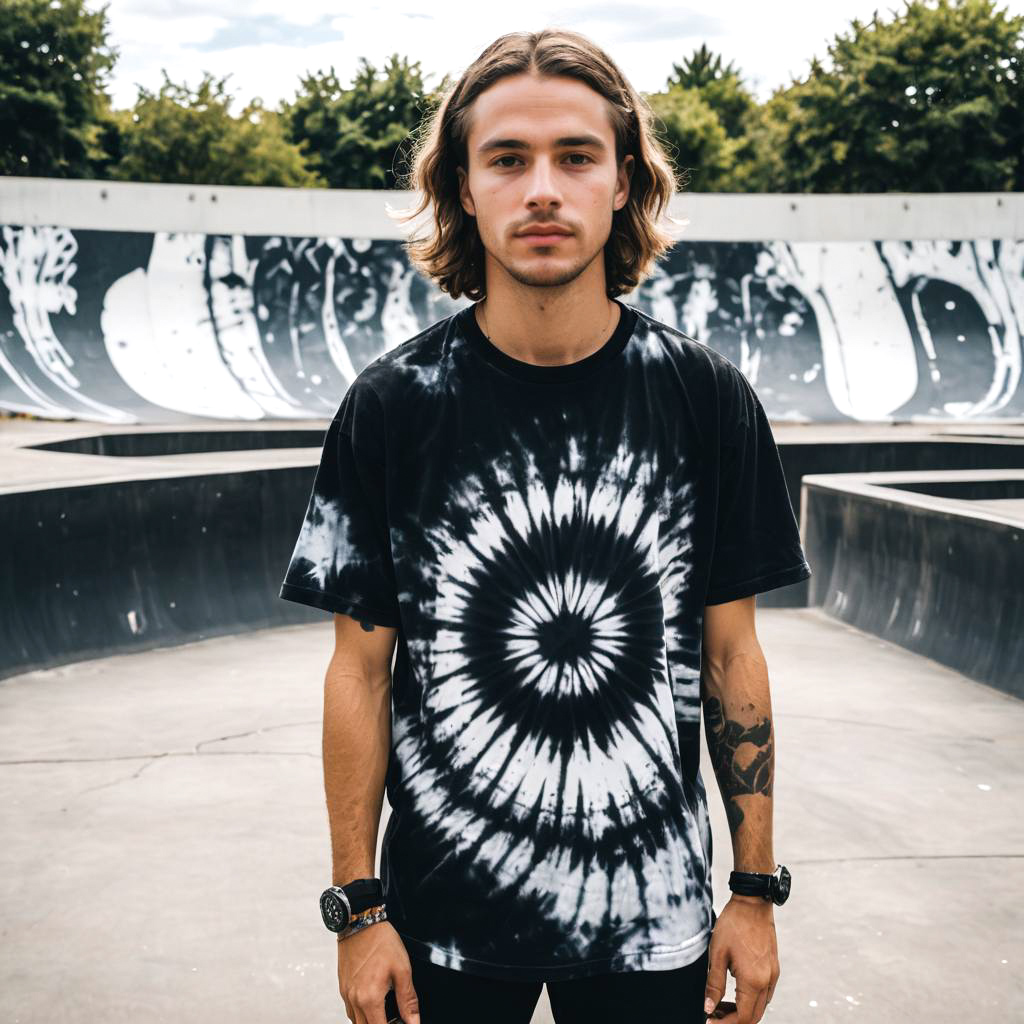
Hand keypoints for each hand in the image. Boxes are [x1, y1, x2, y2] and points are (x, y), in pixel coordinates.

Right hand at [336, 921, 419, 1023]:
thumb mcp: (402, 969)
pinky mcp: (342, 987)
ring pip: (356, 1021)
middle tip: (395, 1019)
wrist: (361, 922)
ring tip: (385, 1012)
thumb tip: (414, 1021)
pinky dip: (361, 1013)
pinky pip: (350, 1010)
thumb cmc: (381, 941)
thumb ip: (408, 999)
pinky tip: (372, 1002)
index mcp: (370, 998)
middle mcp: (354, 999)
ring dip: (370, 1021)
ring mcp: (346, 994)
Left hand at [703, 895, 779, 1023]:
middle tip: (714, 1014)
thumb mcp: (717, 954)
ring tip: (721, 1004)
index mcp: (753, 980)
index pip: (742, 1017)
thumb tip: (709, 1008)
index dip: (725, 1023)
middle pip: (753, 1017)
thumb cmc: (733, 925)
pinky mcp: (774, 968)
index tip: (709, 1021)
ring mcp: (773, 975)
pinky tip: (735, 992)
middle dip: (733, 1020)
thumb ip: (714, 984)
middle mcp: (767, 981)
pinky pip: (765, 994)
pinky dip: (751, 1000)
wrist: (752, 903)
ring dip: (742, 1011)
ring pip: (760, 1007)